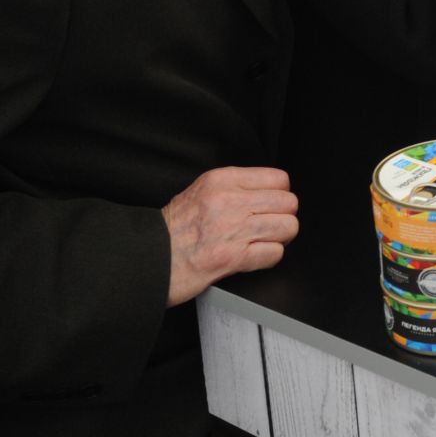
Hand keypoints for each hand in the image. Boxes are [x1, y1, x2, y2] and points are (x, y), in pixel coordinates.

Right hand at [163, 167, 298, 305]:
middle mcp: (229, 201)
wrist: (147, 257)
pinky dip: (269, 257)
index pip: (278, 178)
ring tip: (263, 241)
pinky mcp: (232, 257)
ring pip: (288, 226)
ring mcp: (233, 229)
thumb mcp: (200, 192)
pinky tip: (254, 256)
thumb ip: (233, 188)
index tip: (272, 205)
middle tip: (270, 226)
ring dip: (280, 238)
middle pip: (288, 202)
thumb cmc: (172, 230)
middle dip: (283, 217)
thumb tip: (268, 193)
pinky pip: (274, 253)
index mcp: (222, 180)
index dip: (280, 195)